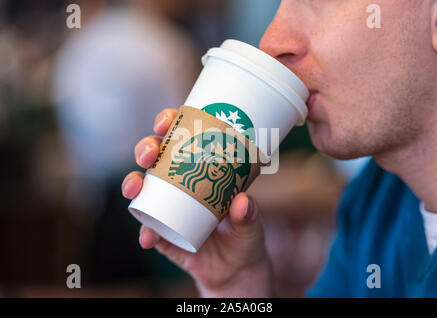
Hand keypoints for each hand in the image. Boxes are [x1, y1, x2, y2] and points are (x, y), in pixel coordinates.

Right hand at [122, 108, 274, 296]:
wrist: (235, 268)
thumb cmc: (244, 235)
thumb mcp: (250, 224)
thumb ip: (249, 215)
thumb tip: (242, 202)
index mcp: (200, 168)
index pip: (181, 137)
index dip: (169, 123)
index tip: (165, 121)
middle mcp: (179, 182)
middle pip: (156, 157)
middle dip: (146, 148)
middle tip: (149, 153)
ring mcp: (166, 206)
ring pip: (142, 187)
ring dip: (133, 182)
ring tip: (135, 188)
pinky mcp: (161, 232)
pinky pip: (147, 228)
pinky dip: (145, 231)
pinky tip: (147, 236)